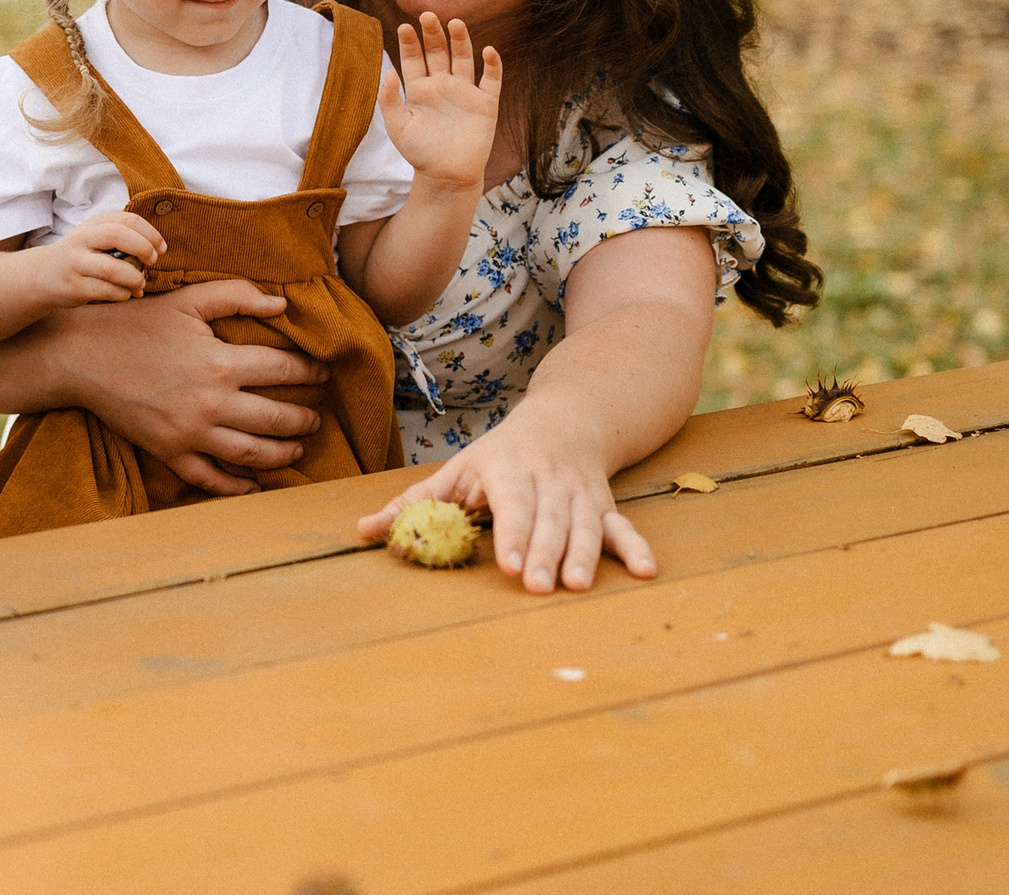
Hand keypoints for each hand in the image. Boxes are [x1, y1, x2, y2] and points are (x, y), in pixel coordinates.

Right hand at [31, 211, 166, 308]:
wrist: (43, 275)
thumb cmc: (81, 256)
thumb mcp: (96, 238)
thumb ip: (123, 238)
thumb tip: (156, 252)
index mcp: (93, 224)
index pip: (127, 219)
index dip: (150, 233)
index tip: (161, 249)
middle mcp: (82, 240)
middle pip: (117, 235)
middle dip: (143, 248)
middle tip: (152, 262)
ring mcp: (76, 264)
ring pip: (112, 269)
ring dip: (134, 278)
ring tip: (139, 283)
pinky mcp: (74, 287)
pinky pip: (106, 291)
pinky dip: (123, 294)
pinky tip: (125, 294)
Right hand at [54, 279, 308, 495]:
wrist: (81, 356)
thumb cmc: (135, 322)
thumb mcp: (187, 299)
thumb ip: (236, 296)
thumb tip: (282, 305)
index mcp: (220, 363)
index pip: (284, 369)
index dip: (310, 370)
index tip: (323, 371)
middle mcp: (211, 403)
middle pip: (277, 418)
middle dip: (305, 418)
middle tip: (318, 416)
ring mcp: (191, 434)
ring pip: (253, 453)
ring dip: (283, 453)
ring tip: (298, 447)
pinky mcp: (170, 453)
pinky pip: (212, 479)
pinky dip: (238, 487)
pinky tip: (256, 485)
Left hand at [354, 399, 653, 593]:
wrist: (564, 420)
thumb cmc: (497, 456)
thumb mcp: (454, 472)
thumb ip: (411, 506)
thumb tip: (361, 531)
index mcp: (505, 469)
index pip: (511, 502)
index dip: (512, 532)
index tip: (509, 564)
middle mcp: (546, 479)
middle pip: (547, 518)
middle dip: (543, 552)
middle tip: (537, 587)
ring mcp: (580, 492)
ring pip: (585, 524)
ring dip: (585, 555)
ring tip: (577, 586)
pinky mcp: (605, 505)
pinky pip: (623, 526)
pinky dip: (636, 547)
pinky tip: (647, 572)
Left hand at [381, 13, 501, 188]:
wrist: (447, 176)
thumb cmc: (420, 153)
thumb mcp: (398, 127)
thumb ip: (389, 101)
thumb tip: (386, 72)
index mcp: (419, 89)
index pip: (413, 59)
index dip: (409, 42)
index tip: (404, 26)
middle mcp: (442, 85)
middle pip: (437, 52)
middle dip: (432, 34)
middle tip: (427, 15)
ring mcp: (465, 92)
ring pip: (463, 59)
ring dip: (460, 41)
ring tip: (454, 23)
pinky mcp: (485, 103)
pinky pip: (491, 80)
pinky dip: (492, 65)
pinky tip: (488, 51)